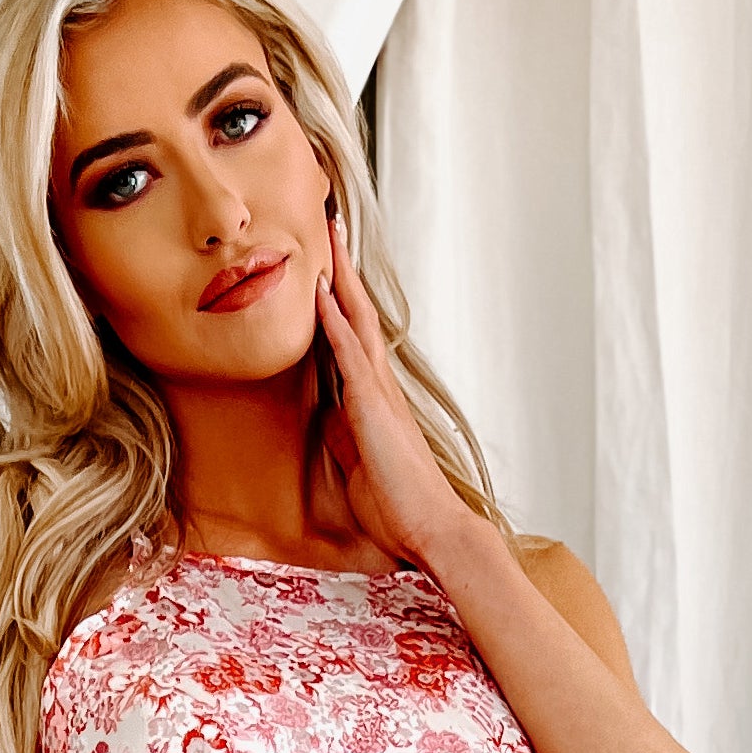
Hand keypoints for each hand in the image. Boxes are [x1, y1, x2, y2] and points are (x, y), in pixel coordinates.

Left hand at [312, 198, 473, 575]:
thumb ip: (345, 433)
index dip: (340, 295)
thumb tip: (328, 416)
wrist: (431, 529)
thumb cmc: (399, 506)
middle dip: (341, 267)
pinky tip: (320, 292)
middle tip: (329, 222)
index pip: (354, 332)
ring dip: (339, 276)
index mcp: (375, 397)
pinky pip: (350, 354)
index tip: (326, 260)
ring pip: (357, 319)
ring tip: (326, 234)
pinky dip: (335, 321)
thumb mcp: (359, 462)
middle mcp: (380, 384)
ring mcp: (378, 392)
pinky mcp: (372, 407)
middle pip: (358, 310)